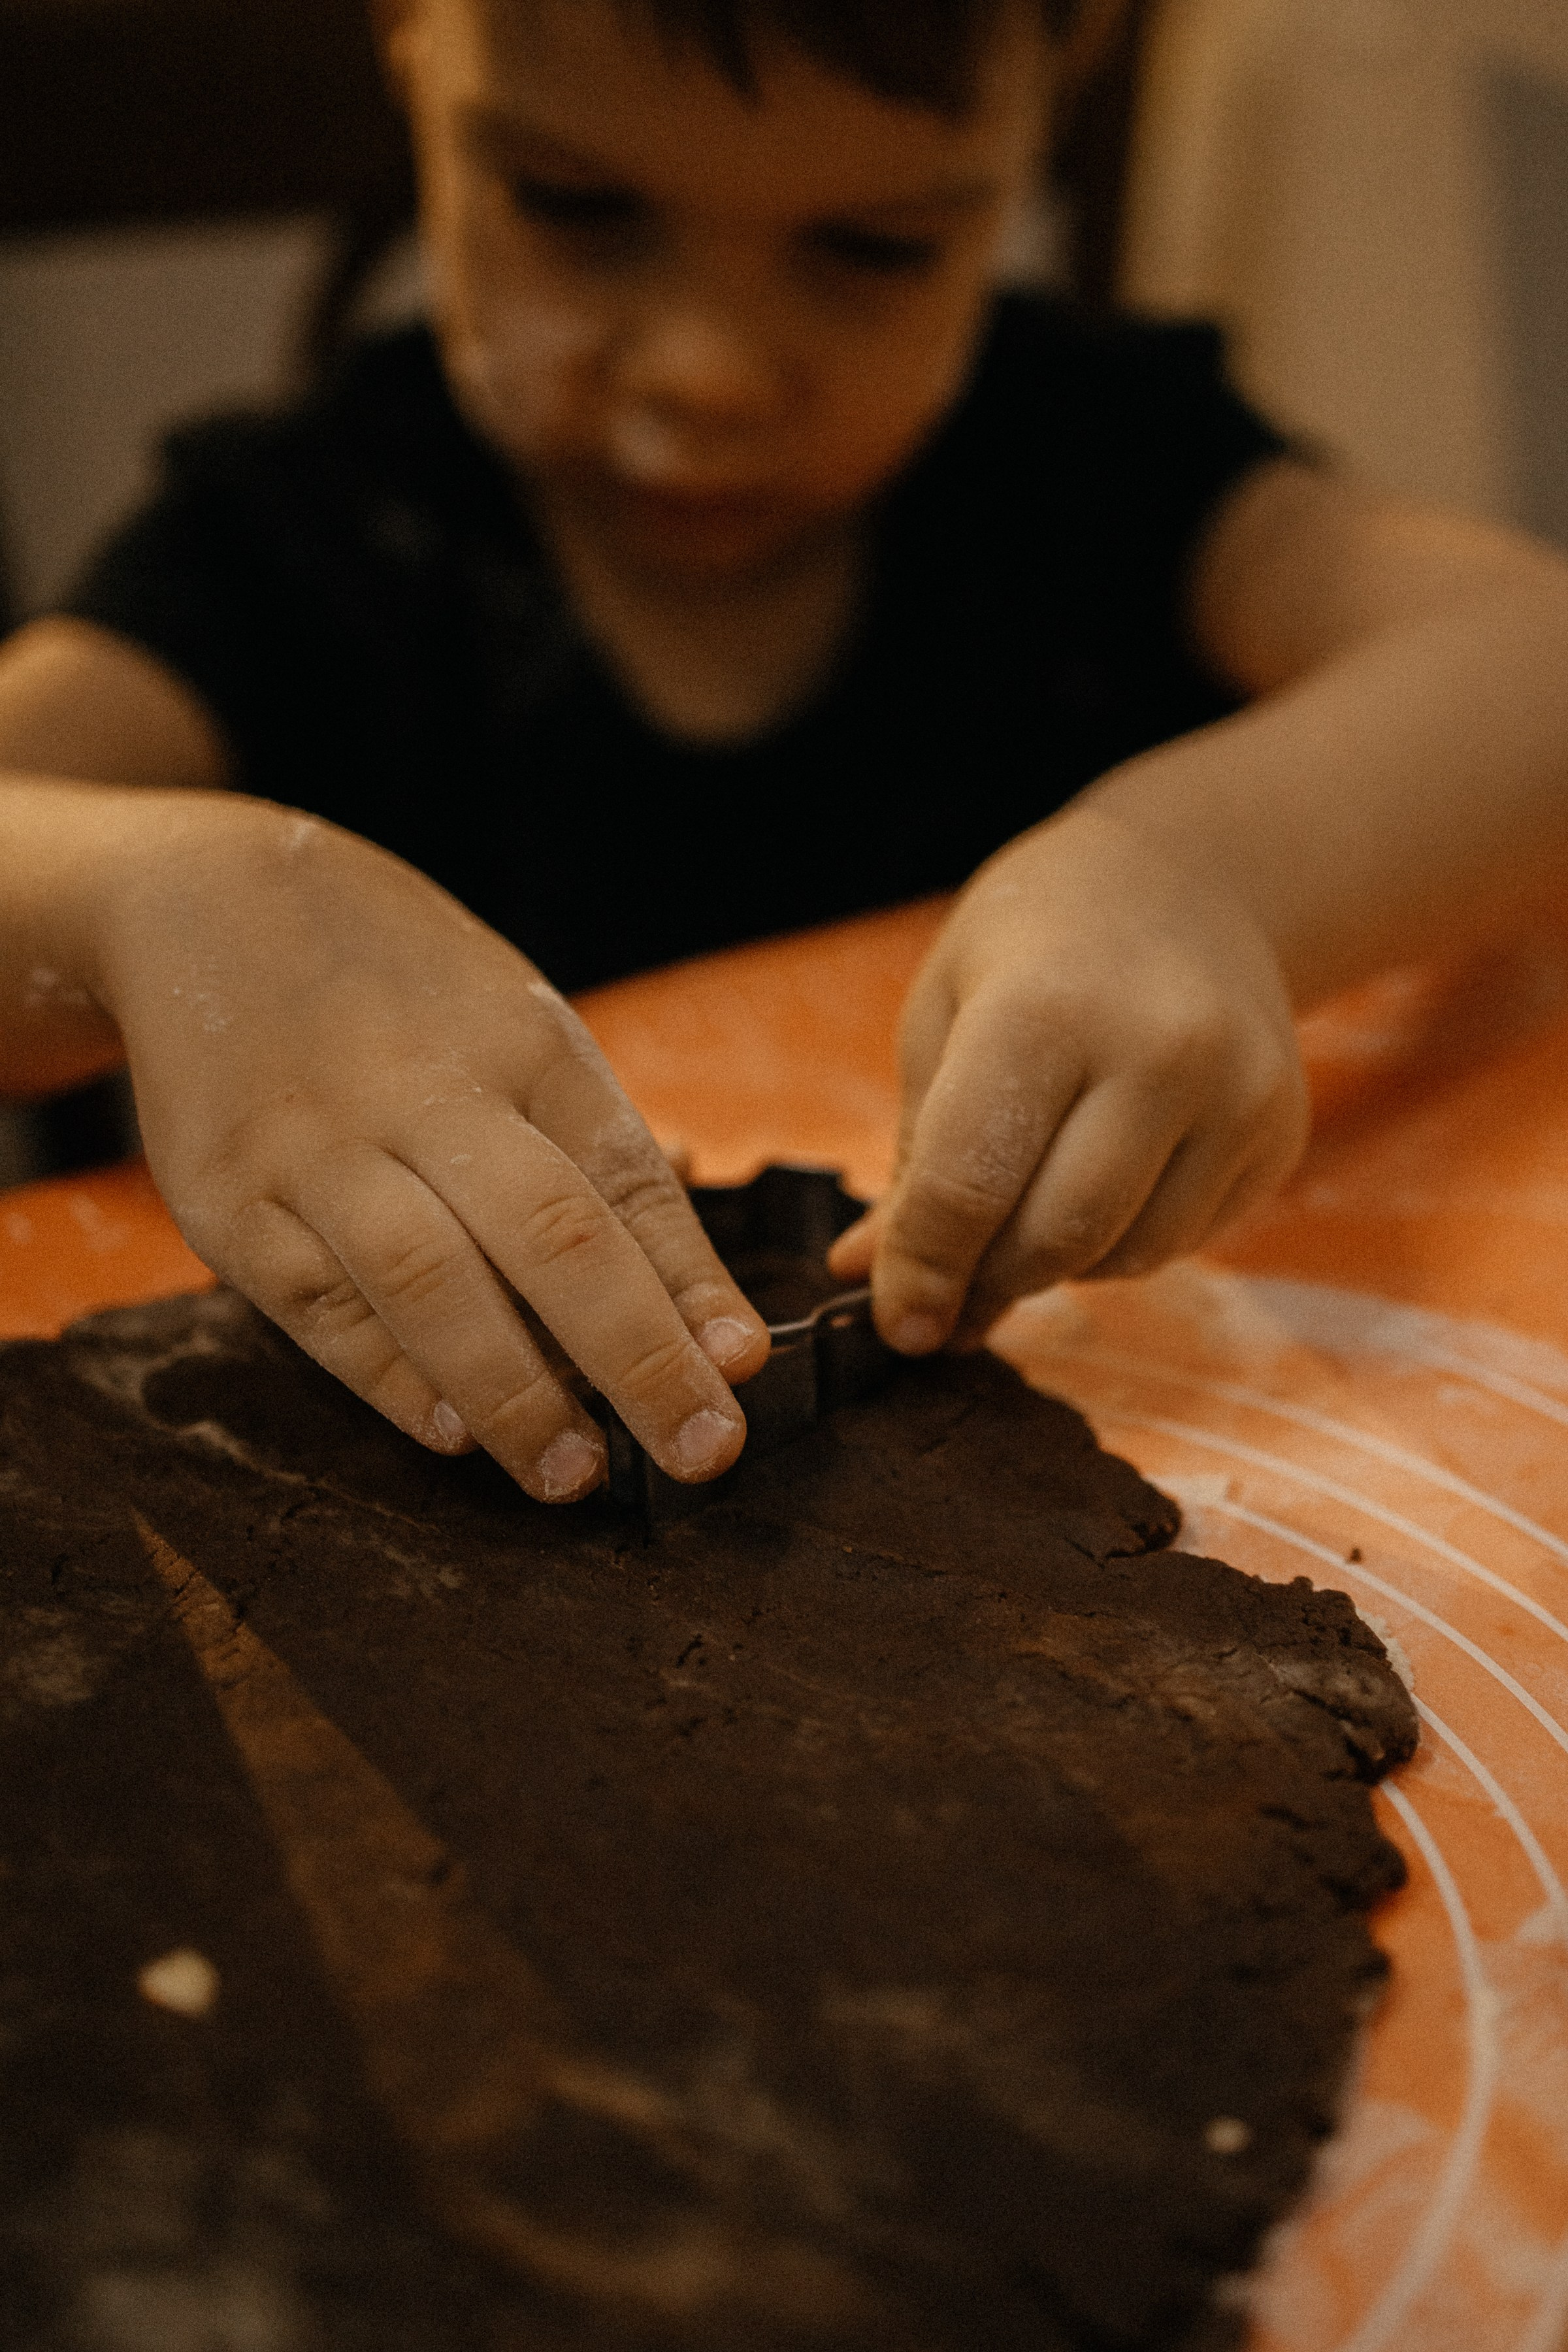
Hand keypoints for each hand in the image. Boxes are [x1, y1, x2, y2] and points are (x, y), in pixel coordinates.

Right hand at [89, 795, 770, 1498]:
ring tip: (575, 1474)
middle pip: (548, 1231)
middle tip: (701, 1450)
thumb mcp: (517, 1026)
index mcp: (520, 1041)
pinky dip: (392, 1379)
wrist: (206, 899)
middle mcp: (423, 1091)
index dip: (690, 1282)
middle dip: (636, 1353)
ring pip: (429, 1282)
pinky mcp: (224, 1202)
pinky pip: (320, 1308)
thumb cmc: (403, 991)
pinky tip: (454, 1435)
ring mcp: (316, 1147)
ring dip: (513, 1393)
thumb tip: (702, 1310)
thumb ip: (597, 1155)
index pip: (625, 1175)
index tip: (742, 1369)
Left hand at [828, 802, 1308, 1345]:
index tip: (900, 1323)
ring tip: (1026, 1209)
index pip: (970, 1185)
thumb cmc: (1036, 944)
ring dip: (1055, 1266)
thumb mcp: (945, 1015)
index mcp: (1045, 1010)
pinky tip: (1101, 1179)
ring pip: (1124, 1256)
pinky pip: (1182, 1242)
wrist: (1189, 882)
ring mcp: (1237, 1095)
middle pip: (1055, 1237)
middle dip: (988, 1281)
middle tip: (951, 1287)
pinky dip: (1121, 1243)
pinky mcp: (1279, 1132)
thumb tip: (864, 1275)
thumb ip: (914, 1155)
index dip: (922, 1272)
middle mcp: (1159, 1052)